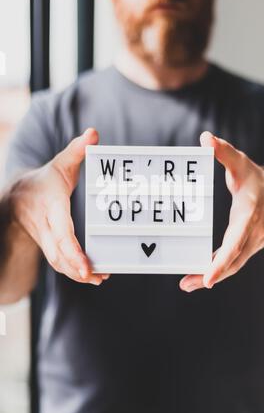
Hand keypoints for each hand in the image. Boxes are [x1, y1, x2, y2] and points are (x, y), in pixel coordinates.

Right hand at [12, 128, 109, 285]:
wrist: (17, 196)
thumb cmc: (44, 180)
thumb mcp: (60, 163)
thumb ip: (77, 150)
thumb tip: (93, 133)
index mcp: (50, 204)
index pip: (59, 230)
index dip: (71, 249)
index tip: (85, 264)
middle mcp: (44, 225)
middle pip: (58, 251)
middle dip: (76, 267)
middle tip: (97, 277)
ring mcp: (43, 237)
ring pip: (56, 261)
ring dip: (76, 273)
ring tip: (98, 278)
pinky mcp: (46, 245)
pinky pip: (57, 262)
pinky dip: (71, 270)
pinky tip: (89, 275)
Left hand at [180, 131, 263, 292]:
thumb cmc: (257, 182)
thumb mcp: (242, 164)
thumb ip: (224, 152)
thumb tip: (206, 138)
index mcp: (250, 215)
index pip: (237, 241)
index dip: (223, 259)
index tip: (209, 275)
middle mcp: (251, 234)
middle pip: (233, 260)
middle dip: (212, 274)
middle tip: (187, 284)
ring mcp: (248, 244)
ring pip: (231, 266)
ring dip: (208, 277)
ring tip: (186, 284)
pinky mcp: (243, 248)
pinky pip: (229, 263)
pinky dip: (213, 271)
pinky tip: (194, 278)